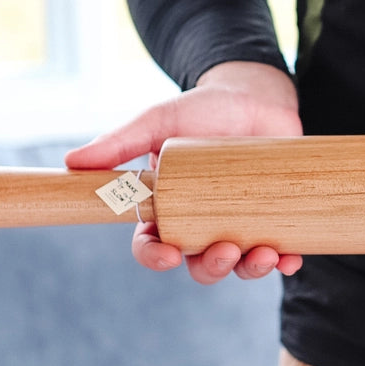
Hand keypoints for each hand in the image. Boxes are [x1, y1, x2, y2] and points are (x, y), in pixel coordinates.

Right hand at [65, 61, 304, 284]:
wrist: (256, 96)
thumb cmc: (202, 109)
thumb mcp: (159, 120)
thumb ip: (120, 141)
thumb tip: (71, 163)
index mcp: (167, 208)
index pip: (151, 244)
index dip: (155, 257)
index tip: (169, 254)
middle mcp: (201, 222)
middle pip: (198, 264)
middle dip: (212, 266)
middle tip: (226, 250)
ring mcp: (239, 222)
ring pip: (238, 264)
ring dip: (251, 269)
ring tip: (267, 254)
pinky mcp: (275, 217)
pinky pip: (280, 251)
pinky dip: (287, 261)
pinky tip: (293, 257)